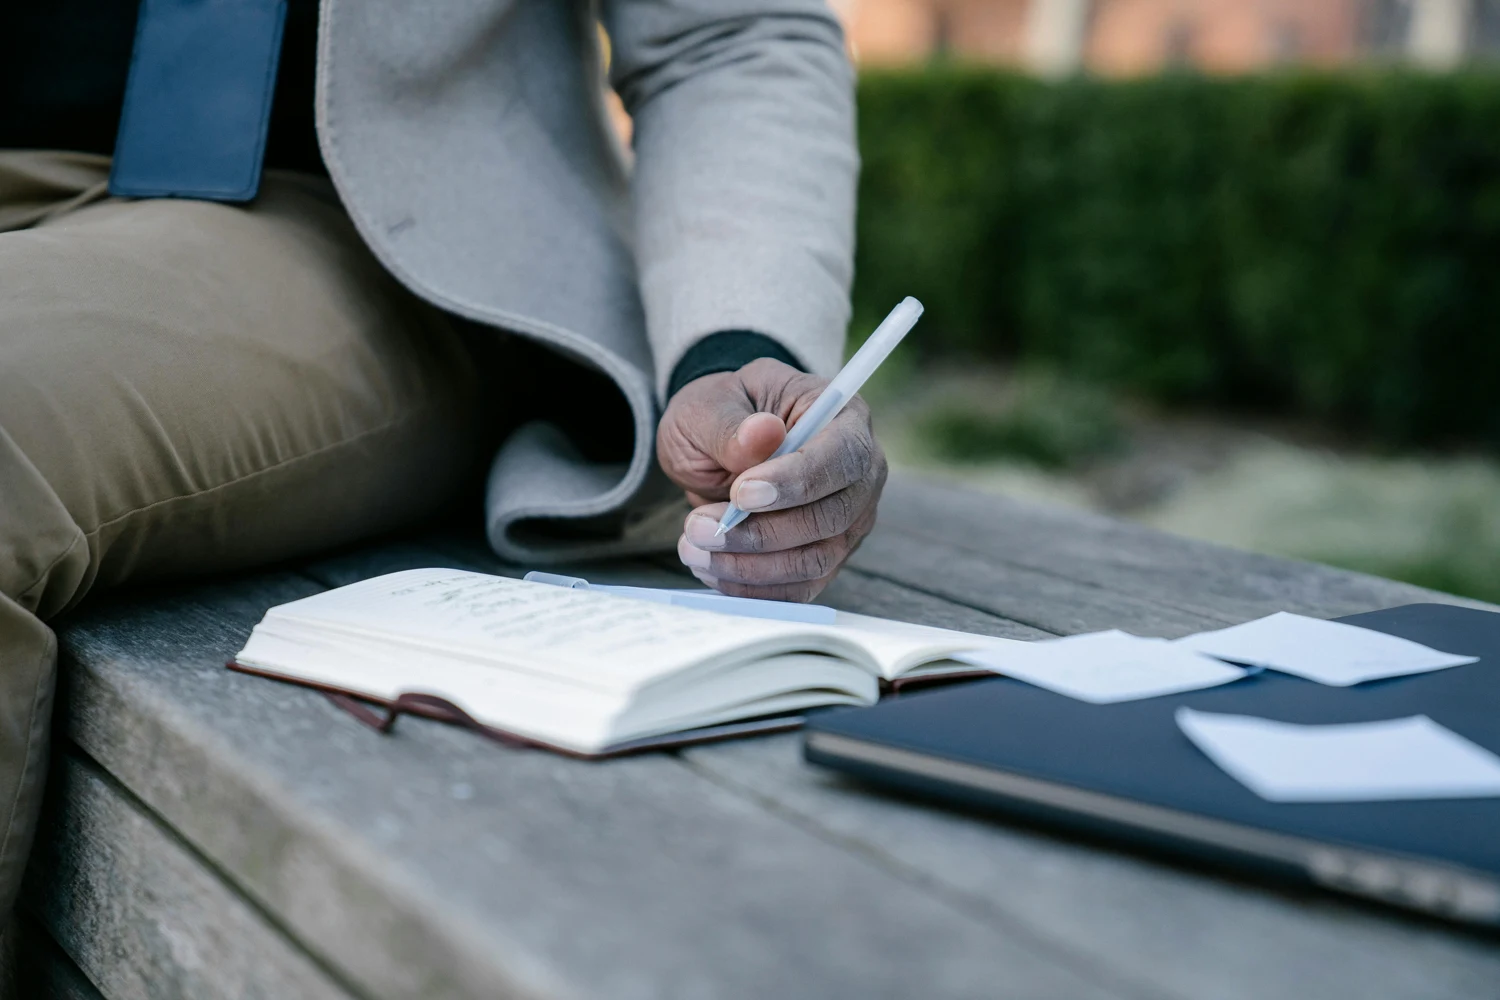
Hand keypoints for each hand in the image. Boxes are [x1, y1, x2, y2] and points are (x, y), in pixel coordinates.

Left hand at [656, 358, 886, 600]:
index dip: (796, 481)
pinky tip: (711, 568)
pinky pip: (800, 587)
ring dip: (751, 565)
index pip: (841, 456)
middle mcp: (860, 474)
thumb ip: (732, 425)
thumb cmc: (720, 415)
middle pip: (831, 517)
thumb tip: (763, 434)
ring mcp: (849, 521)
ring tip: (694, 549)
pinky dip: (753, 587)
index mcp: (842, 417)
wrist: (715, 445)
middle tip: (698, 528)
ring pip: (815, 560)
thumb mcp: (709, 406)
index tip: (741, 494)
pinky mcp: (827, 556)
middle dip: (762, 532)